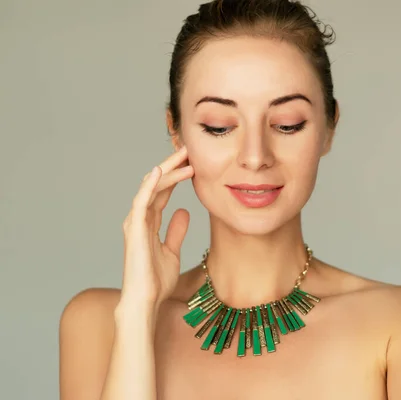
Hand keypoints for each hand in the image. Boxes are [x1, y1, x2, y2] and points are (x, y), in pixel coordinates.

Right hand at [119, 146, 193, 312]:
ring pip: (151, 187)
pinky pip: (141, 201)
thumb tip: (184, 211)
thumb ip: (176, 231)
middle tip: (188, 149)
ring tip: (185, 156)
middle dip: (172, 165)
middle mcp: (140, 218)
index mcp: (148, 222)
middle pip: (156, 184)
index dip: (176, 175)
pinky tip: (160, 170)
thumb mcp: (172, 251)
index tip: (193, 161)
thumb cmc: (156, 281)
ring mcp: (136, 222)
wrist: (145, 300)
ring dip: (168, 170)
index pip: (163, 191)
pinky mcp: (135, 228)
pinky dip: (149, 185)